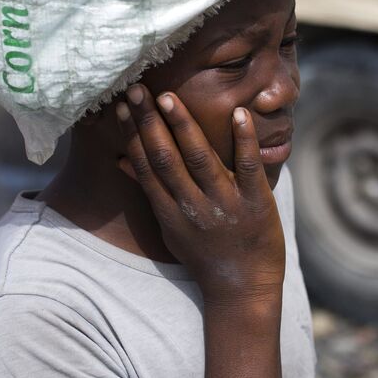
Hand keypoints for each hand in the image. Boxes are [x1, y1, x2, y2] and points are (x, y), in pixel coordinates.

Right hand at [116, 84, 283, 303]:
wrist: (243, 289)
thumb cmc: (204, 255)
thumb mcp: (169, 228)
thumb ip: (151, 193)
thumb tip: (121, 160)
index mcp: (169, 212)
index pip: (146, 167)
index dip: (132, 135)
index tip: (121, 105)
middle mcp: (192, 207)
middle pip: (166, 159)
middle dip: (149, 122)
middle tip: (137, 88)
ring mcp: (225, 204)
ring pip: (200, 159)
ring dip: (184, 126)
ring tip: (169, 97)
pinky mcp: (256, 203)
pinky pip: (249, 167)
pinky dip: (243, 140)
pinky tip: (238, 113)